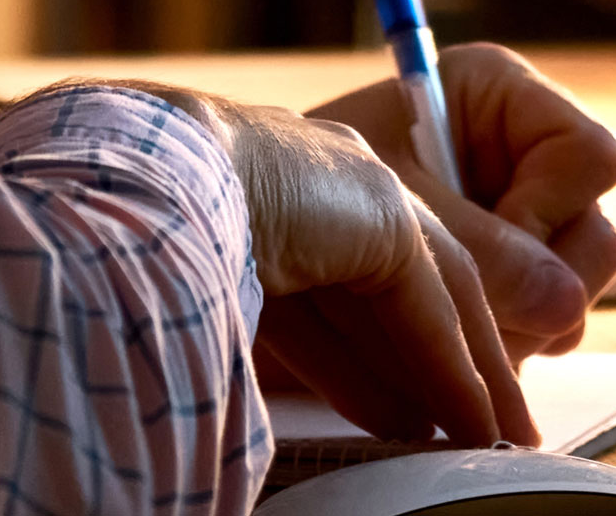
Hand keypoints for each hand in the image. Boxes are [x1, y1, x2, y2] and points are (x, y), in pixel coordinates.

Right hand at [79, 82, 530, 444]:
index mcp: (264, 183)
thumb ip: (253, 329)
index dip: (382, 347)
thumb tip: (257, 398)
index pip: (346, 275)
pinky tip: (473, 420)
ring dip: (460, 374)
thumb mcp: (202, 290)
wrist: (130, 183)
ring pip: (431, 296)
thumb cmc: (132, 241)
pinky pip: (430, 304)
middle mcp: (317, 178)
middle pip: (403, 285)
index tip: (410, 409)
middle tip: (476, 428)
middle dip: (442, 361)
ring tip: (485, 438)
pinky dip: (452, 369)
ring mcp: (353, 186)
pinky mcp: (378, 211)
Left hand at [311, 44, 615, 357]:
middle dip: (534, 295)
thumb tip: (565, 306)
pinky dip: (476, 363)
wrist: (224, 219)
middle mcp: (516, 159)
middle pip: (590, 239)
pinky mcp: (485, 283)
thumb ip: (479, 250)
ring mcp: (508, 223)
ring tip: (452, 366)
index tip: (498, 241)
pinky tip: (432, 388)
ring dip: (510, 340)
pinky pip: (522, 334)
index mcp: (499, 98)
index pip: (589, 157)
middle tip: (480, 332)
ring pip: (562, 300)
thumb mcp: (391, 204)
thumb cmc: (297, 176)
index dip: (550, 208)